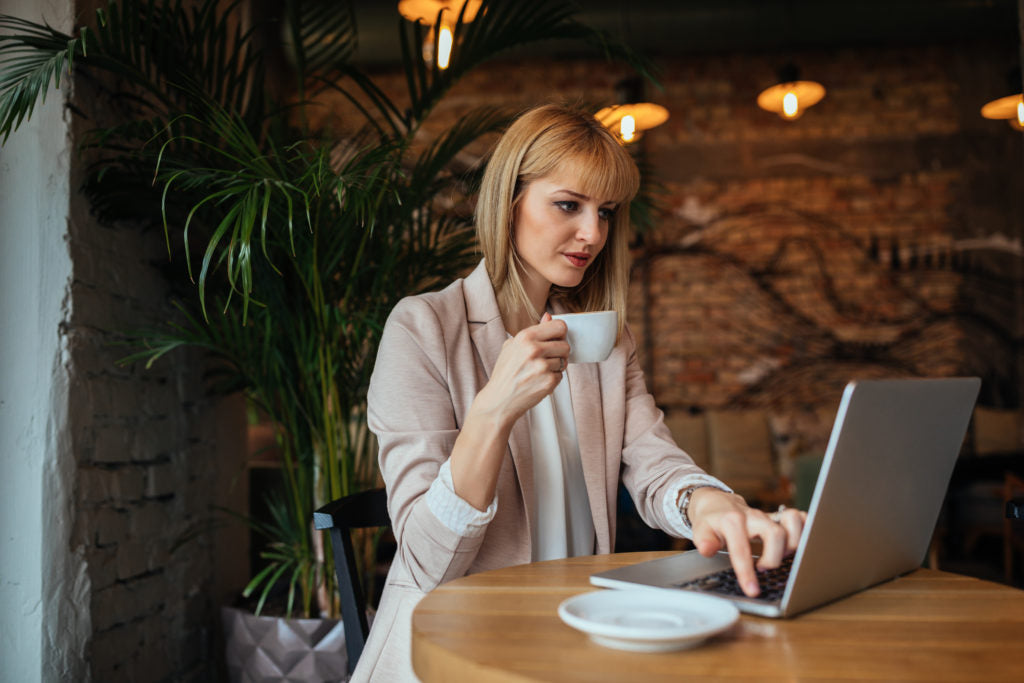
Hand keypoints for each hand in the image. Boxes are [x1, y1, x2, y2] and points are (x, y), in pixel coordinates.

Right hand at [471, 313, 569, 425]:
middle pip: (566, 345)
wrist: (499, 400)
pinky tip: (539, 381)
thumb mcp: (512, 346)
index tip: (555, 340)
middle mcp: (534, 349)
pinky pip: (561, 375)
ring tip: (540, 371)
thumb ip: (533, 331)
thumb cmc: (505, 373)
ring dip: (556, 366)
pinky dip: (553, 379)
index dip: (560, 334)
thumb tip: (548, 316)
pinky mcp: (548, 382)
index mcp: (525, 337)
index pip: (560, 326)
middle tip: (547, 359)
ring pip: (565, 361)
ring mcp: (542, 366)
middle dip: (559, 352)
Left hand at [686, 488, 806, 597]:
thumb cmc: (711, 520)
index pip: (742, 547)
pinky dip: (805, 529)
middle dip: (774, 558)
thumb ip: (704, 540)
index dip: (747, 571)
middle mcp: (754, 517)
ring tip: (781, 557)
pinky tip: (798, 544)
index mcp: (733, 521)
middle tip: (762, 569)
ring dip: (792, 544)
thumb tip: (707, 549)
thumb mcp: (700, 529)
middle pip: (776, 534)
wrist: (717, 503)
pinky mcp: (778, 518)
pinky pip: (800, 518)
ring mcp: (769, 516)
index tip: (752, 590)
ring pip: (793, 523)